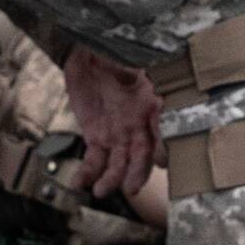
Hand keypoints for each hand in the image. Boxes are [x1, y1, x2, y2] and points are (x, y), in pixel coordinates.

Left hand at [60, 43, 165, 203]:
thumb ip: (140, 74)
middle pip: (142, 156)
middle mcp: (140, 126)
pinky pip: (94, 161)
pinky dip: (87, 174)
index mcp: (154, 106)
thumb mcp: (131, 59)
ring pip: (119, 164)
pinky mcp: (97, 138)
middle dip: (138, 173)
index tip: (162, 161)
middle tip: (132, 188)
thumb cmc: (116, 52)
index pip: (165, 131)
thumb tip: (148, 82)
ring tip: (100, 191)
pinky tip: (79, 183)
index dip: (165, 146)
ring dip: (112, 180)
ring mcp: (119, 135)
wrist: (89, 52)